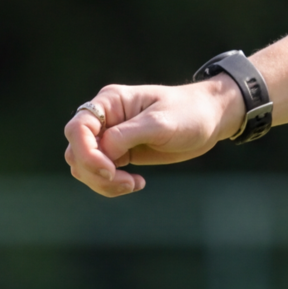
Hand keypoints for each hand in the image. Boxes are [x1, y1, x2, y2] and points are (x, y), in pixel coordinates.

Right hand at [63, 78, 243, 197]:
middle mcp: (105, 119)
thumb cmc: (189, 113)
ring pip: (84, 166)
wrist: (211, 119)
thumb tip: (102, 153)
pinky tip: (137, 183)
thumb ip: (127, 135)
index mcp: (110, 102)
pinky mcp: (120, 154)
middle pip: (76, 151)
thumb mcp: (160, 123)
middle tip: (125, 182)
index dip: (86, 153)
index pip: (77, 128)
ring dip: (103, 183)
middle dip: (95, 172)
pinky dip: (112, 185)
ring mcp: (111, 138)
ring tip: (133, 184)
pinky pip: (101, 175)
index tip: (110, 171)